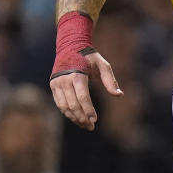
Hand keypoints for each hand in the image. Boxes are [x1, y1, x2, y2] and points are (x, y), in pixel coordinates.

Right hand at [49, 12, 121, 130]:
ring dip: (74, 117)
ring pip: (64, 106)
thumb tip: (119, 95)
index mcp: (77, 74)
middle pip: (72, 104)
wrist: (71, 46)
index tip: (95, 120)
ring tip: (84, 125)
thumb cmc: (90, 58)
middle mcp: (64, 80)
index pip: (82, 97)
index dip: (88, 110)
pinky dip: (67, 112)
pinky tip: (76, 118)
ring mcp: (57, 83)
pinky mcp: (53, 85)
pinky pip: (59, 103)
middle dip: (82, 117)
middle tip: (91, 126)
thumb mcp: (103, 65)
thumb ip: (110, 81)